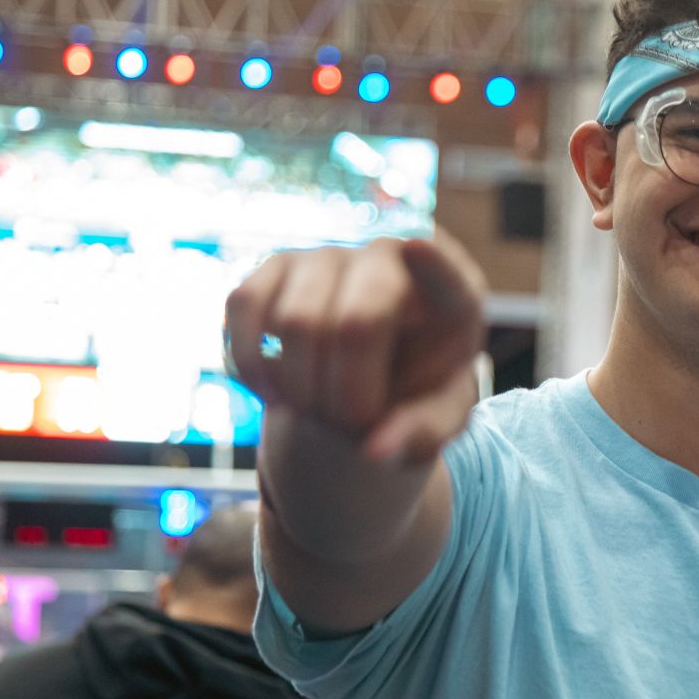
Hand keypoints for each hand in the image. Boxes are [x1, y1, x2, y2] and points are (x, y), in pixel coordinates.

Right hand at [224, 231, 486, 461]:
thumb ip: (420, 436)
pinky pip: (244, 307)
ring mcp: (333, 254)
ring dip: (300, 390)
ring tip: (318, 410)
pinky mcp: (279, 264)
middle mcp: (393, 259)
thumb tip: (374, 451)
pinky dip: (250, 365)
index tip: (416, 248)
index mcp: (453, 296)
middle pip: (357, 323)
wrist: (368, 380)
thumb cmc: (414, 396)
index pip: (449, 276)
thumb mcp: (435, 422)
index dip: (433, 264)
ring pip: (295, 322)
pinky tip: (275, 391)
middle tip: (349, 425)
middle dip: (344, 396)